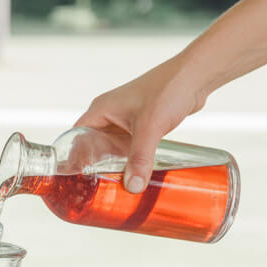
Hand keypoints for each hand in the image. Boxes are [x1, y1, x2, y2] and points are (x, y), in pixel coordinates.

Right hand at [75, 54, 207, 192]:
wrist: (194, 77)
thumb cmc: (168, 89)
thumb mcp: (150, 128)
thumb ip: (140, 159)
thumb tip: (132, 186)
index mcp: (100, 110)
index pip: (75, 137)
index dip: (72, 157)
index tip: (75, 179)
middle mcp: (109, 115)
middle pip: (92, 145)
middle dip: (93, 165)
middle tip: (93, 189)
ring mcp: (125, 120)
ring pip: (112, 148)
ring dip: (113, 164)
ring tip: (112, 187)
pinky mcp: (141, 125)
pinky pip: (129, 146)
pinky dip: (130, 159)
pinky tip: (134, 173)